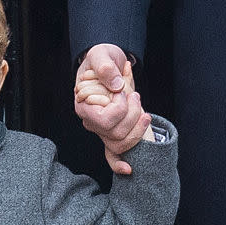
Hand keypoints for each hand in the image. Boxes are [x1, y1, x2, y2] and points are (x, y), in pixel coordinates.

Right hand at [74, 43, 151, 174]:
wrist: (107, 62)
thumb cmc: (101, 57)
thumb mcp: (101, 54)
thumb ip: (105, 67)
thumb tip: (118, 85)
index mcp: (84, 106)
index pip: (104, 121)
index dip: (119, 109)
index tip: (123, 91)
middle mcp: (91, 122)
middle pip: (115, 134)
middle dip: (133, 115)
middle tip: (135, 95)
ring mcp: (101, 129)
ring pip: (121, 143)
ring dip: (137, 127)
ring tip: (142, 108)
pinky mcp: (111, 132)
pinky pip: (112, 155)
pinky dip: (119, 164)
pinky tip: (129, 170)